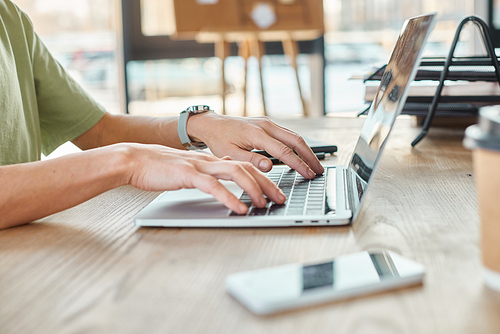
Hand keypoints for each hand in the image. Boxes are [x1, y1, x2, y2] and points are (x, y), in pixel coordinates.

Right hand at [125, 144, 285, 213]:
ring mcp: (199, 166)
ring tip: (264, 204)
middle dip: (267, 184)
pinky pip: (213, 186)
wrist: (133, 160)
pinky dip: (229, 197)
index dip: (264, 178)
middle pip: (247, 168)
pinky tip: (239, 208)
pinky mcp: (187, 174)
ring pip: (235, 173)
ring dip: (253, 189)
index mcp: (212, 160)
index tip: (276, 192)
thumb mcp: (191, 166)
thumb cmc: (159, 167)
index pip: (245, 165)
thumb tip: (229, 165)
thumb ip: (211, 167)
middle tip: (281, 199)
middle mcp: (210, 161)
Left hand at [187, 113, 323, 178]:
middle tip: (319, 171)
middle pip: (296, 140)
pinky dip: (298, 145)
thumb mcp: (230, 153)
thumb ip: (250, 160)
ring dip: (306, 150)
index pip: (284, 151)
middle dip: (310, 156)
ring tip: (315, 165)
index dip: (298, 164)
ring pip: (294, 136)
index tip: (308, 175)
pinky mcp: (267, 124)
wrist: (212, 124)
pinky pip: (287, 134)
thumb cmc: (219, 139)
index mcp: (257, 133)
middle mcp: (266, 125)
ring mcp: (268, 123)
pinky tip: (302, 155)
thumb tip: (269, 166)